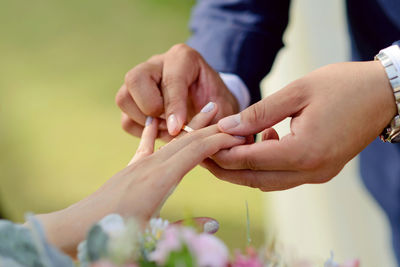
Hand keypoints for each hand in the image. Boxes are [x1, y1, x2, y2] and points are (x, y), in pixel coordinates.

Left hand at [35, 102, 244, 254]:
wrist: (79, 227)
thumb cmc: (117, 233)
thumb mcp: (156, 235)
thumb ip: (188, 228)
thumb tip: (215, 224)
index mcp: (162, 179)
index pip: (197, 150)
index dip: (220, 140)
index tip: (239, 134)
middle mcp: (153, 165)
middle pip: (189, 140)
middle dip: (213, 128)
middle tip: (234, 118)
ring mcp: (141, 164)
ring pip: (173, 139)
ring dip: (193, 125)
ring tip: (208, 108)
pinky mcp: (132, 168)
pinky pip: (148, 145)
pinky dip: (155, 131)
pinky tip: (156, 118)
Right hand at [116, 43, 238, 138]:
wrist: (211, 106)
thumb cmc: (218, 105)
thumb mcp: (224, 109)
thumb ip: (210, 119)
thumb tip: (182, 132)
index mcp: (183, 58)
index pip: (171, 79)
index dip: (174, 106)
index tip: (178, 128)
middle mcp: (156, 64)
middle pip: (135, 79)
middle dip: (151, 108)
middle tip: (171, 124)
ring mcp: (140, 82)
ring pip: (124, 99)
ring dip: (145, 122)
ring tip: (169, 130)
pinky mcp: (133, 102)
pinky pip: (125, 119)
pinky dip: (142, 132)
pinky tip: (162, 133)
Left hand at [203, 61, 395, 190]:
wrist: (384, 94)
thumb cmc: (344, 86)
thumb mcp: (297, 92)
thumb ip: (259, 113)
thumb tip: (227, 127)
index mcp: (305, 152)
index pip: (250, 160)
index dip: (222, 153)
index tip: (202, 143)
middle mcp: (311, 171)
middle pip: (255, 179)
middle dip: (226, 169)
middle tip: (204, 154)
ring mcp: (318, 174)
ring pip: (268, 181)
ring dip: (244, 168)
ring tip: (227, 146)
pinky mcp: (321, 170)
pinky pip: (284, 176)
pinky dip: (265, 165)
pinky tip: (264, 140)